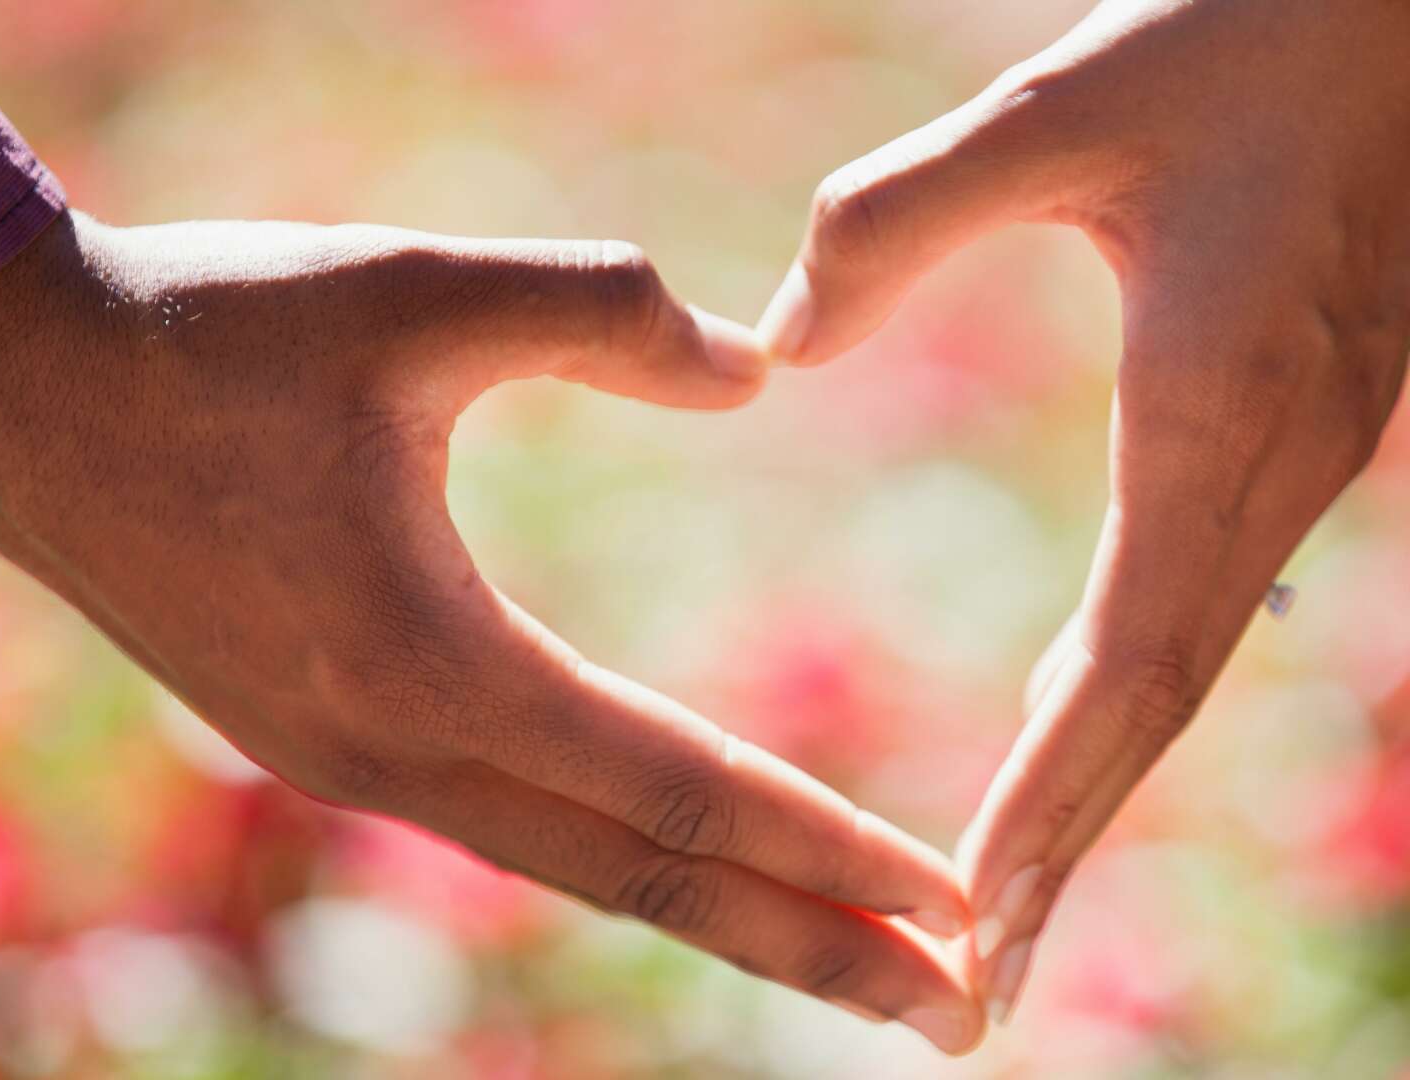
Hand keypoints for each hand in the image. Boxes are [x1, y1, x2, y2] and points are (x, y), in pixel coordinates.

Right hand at [0, 212, 983, 1049]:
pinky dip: (626, 857)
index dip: (831, 850)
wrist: (21, 390)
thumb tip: (759, 365)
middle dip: (814, 953)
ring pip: (583, 869)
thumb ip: (603, 314)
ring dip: (730, 920)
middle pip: (649, 886)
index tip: (955, 908)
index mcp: (433, 665)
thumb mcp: (412, 289)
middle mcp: (398, 755)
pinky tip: (686, 857)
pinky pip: (516, 826)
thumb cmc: (207, 331)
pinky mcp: (331, 741)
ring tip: (858, 963)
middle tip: (960, 1017)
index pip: (682, 791)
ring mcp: (356, 767)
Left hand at [758, 0, 1409, 1023]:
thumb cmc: (1242, 37)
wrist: (1398, 6)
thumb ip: (898, 223)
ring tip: (1022, 889)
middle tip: (990, 979)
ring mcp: (1304, 452)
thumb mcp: (1056, 114)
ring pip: (1188, 660)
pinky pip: (1204, 591)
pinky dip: (1133, 682)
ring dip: (1105, 777)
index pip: (1125, 662)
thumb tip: (774, 345)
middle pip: (1162, 704)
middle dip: (1076, 842)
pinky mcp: (1300, 420)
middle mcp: (1276, 464)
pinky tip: (1074, 705)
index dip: (1053, 795)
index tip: (975, 910)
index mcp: (1216, 412)